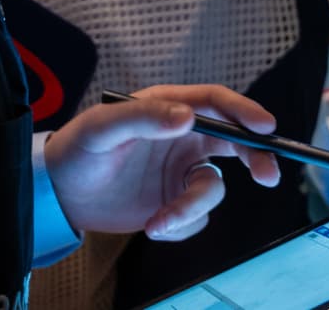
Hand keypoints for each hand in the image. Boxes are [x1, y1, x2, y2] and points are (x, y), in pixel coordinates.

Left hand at [43, 85, 280, 240]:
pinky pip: (197, 217)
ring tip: (159, 221)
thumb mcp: (103, 128)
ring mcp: (181, 170)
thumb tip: (188, 116)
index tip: (266, 127)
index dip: (244, 111)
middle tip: (267, 176)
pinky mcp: (176, 200)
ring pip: (213, 188)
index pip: (215, 102)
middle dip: (255, 157)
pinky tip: (152, 225)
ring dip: (191, 209)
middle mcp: (182, 136)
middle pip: (234, 142)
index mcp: (168, 108)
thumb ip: (144, 118)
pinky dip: (180, 225)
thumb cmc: (78, 148)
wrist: (61, 194)